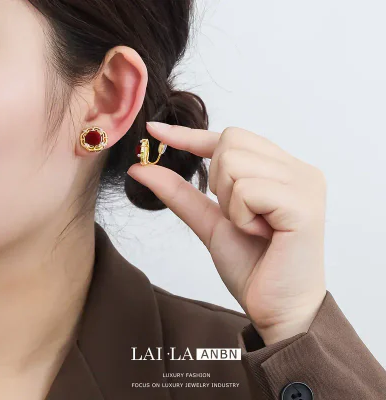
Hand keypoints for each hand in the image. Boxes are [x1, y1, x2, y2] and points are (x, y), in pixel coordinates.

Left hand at [127, 122, 326, 344]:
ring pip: (233, 162)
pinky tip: (263, 234)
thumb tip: (141, 168)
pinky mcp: (304, 204)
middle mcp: (297, 169)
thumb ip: (180, 193)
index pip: (231, 138)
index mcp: (280, 170)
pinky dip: (242, 216)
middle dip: (218, 183)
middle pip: (230, 142)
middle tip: (241, 216)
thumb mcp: (210, 222)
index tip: (154, 130)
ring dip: (230, 204)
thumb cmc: (252, 265)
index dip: (190, 135)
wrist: (277, 309)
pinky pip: (247, 190)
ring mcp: (304, 183)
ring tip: (254, 228)